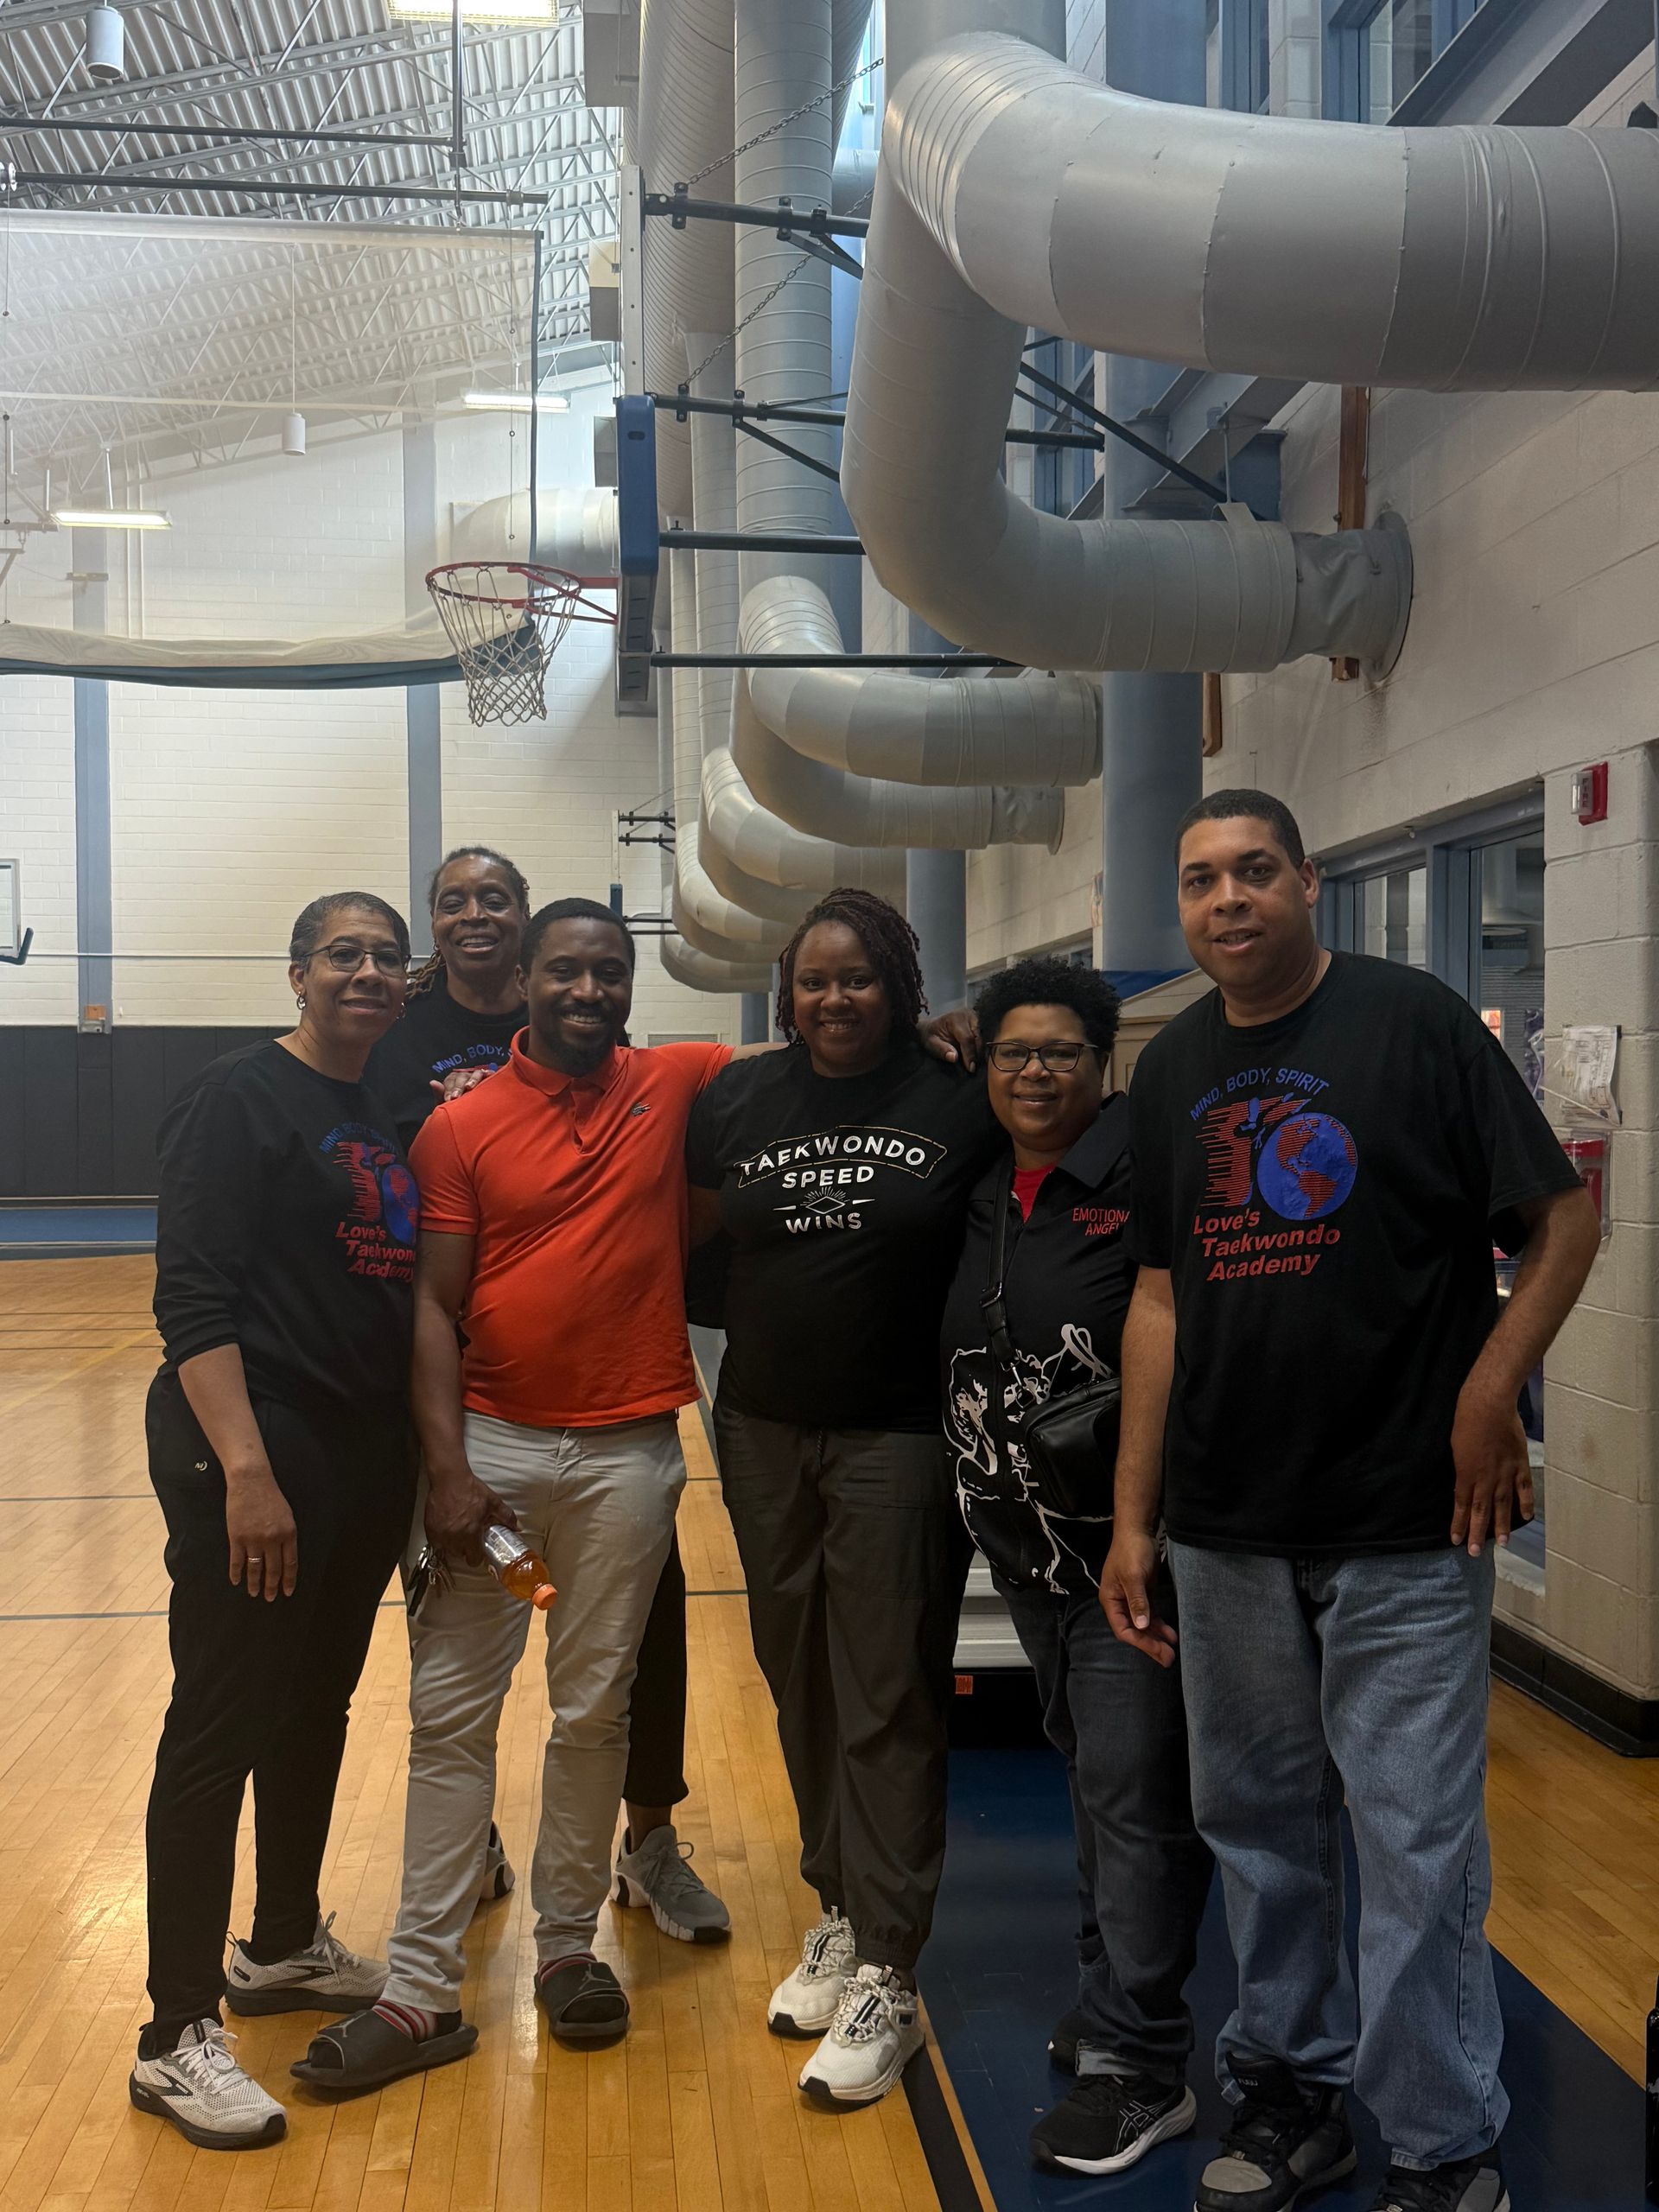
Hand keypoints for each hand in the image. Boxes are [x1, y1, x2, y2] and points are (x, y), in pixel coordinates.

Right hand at [225, 1467, 297, 1599]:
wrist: (251, 1482)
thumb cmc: (271, 1496)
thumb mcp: (287, 1515)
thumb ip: (287, 1536)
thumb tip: (285, 1556)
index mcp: (288, 1533)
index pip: (290, 1563)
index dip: (289, 1580)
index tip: (287, 1592)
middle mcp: (272, 1539)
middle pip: (273, 1569)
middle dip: (272, 1586)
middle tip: (270, 1598)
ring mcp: (254, 1539)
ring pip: (255, 1568)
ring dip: (255, 1583)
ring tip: (254, 1593)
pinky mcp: (237, 1537)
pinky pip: (237, 1561)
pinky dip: (236, 1573)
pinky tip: (236, 1581)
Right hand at [425, 1468, 515, 1565]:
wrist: (449, 1478)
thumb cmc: (471, 1489)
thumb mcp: (492, 1502)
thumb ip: (506, 1517)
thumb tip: (518, 1527)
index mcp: (470, 1533)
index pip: (473, 1560)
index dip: (477, 1557)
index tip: (478, 1550)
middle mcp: (454, 1537)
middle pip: (459, 1555)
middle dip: (465, 1549)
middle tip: (468, 1538)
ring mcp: (440, 1534)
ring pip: (446, 1550)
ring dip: (452, 1546)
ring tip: (457, 1534)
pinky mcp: (429, 1528)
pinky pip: (435, 1542)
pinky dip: (440, 1540)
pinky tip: (446, 1530)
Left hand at [431, 1066, 497, 1104]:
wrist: (468, 1114)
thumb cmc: (456, 1107)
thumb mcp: (445, 1102)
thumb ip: (439, 1093)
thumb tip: (432, 1082)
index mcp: (453, 1081)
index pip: (450, 1082)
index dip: (449, 1090)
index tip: (449, 1099)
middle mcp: (464, 1076)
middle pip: (462, 1077)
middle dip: (458, 1087)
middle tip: (456, 1097)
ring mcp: (476, 1077)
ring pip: (475, 1074)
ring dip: (472, 1080)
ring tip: (469, 1087)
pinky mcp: (487, 1078)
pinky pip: (488, 1074)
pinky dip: (489, 1074)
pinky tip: (490, 1075)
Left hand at [920, 1007, 979, 1070]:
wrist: (932, 1027)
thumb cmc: (931, 1035)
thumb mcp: (930, 1043)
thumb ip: (941, 1050)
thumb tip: (954, 1057)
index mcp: (955, 1018)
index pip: (967, 1038)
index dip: (970, 1054)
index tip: (970, 1068)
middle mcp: (969, 1015)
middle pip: (979, 1037)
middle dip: (977, 1054)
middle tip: (973, 1068)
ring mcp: (976, 1018)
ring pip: (985, 1037)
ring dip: (981, 1052)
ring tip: (975, 1064)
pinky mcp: (981, 1022)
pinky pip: (986, 1036)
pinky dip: (983, 1048)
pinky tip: (978, 1057)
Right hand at [1099, 1527, 1177, 1665]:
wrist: (1138, 1530)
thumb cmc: (1131, 1551)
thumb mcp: (1134, 1576)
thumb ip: (1137, 1602)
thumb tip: (1141, 1626)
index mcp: (1111, 1600)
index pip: (1123, 1629)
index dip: (1140, 1642)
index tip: (1157, 1650)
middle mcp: (1120, 1603)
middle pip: (1135, 1630)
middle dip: (1150, 1645)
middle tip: (1168, 1659)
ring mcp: (1132, 1599)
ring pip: (1144, 1625)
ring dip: (1157, 1637)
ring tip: (1172, 1650)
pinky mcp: (1144, 1593)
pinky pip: (1151, 1615)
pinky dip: (1160, 1625)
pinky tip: (1171, 1633)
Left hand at [1450, 1383, 1533, 1554]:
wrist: (1489, 1406)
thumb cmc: (1466, 1421)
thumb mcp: (1455, 1446)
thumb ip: (1462, 1467)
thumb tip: (1465, 1481)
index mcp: (1465, 1473)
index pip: (1461, 1505)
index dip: (1459, 1523)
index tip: (1456, 1540)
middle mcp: (1485, 1478)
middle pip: (1481, 1511)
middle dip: (1477, 1533)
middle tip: (1474, 1553)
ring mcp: (1505, 1473)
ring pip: (1502, 1505)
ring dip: (1501, 1525)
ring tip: (1501, 1544)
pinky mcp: (1520, 1464)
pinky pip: (1524, 1489)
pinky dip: (1525, 1503)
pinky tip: (1525, 1517)